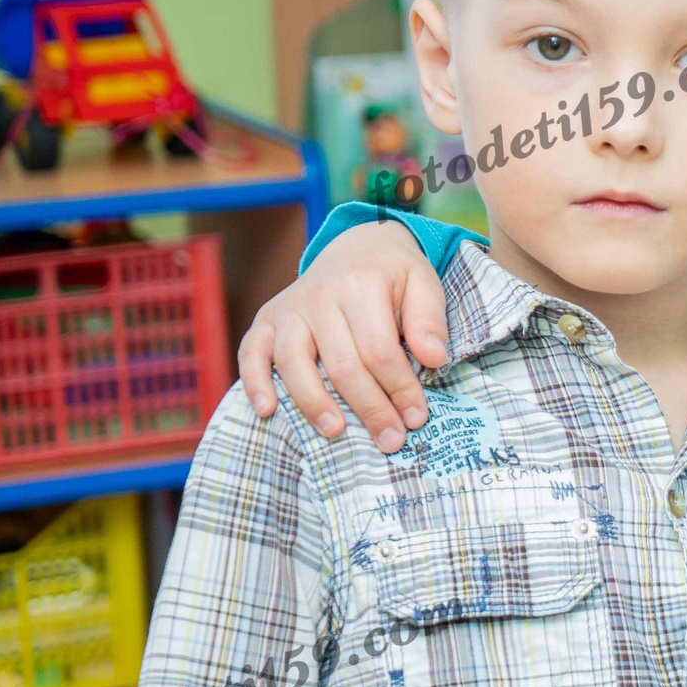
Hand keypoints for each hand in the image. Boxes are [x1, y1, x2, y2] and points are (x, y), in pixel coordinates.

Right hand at [236, 222, 446, 452]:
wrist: (358, 245)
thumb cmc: (395, 275)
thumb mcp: (424, 284)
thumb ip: (429, 321)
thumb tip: (435, 359)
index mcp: (361, 284)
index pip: (380, 350)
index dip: (399, 388)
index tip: (416, 418)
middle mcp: (319, 295)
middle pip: (341, 364)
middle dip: (368, 407)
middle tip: (390, 440)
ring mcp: (289, 307)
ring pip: (294, 362)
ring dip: (314, 402)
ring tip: (335, 432)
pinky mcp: (267, 318)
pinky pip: (252, 351)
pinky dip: (254, 381)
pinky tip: (267, 411)